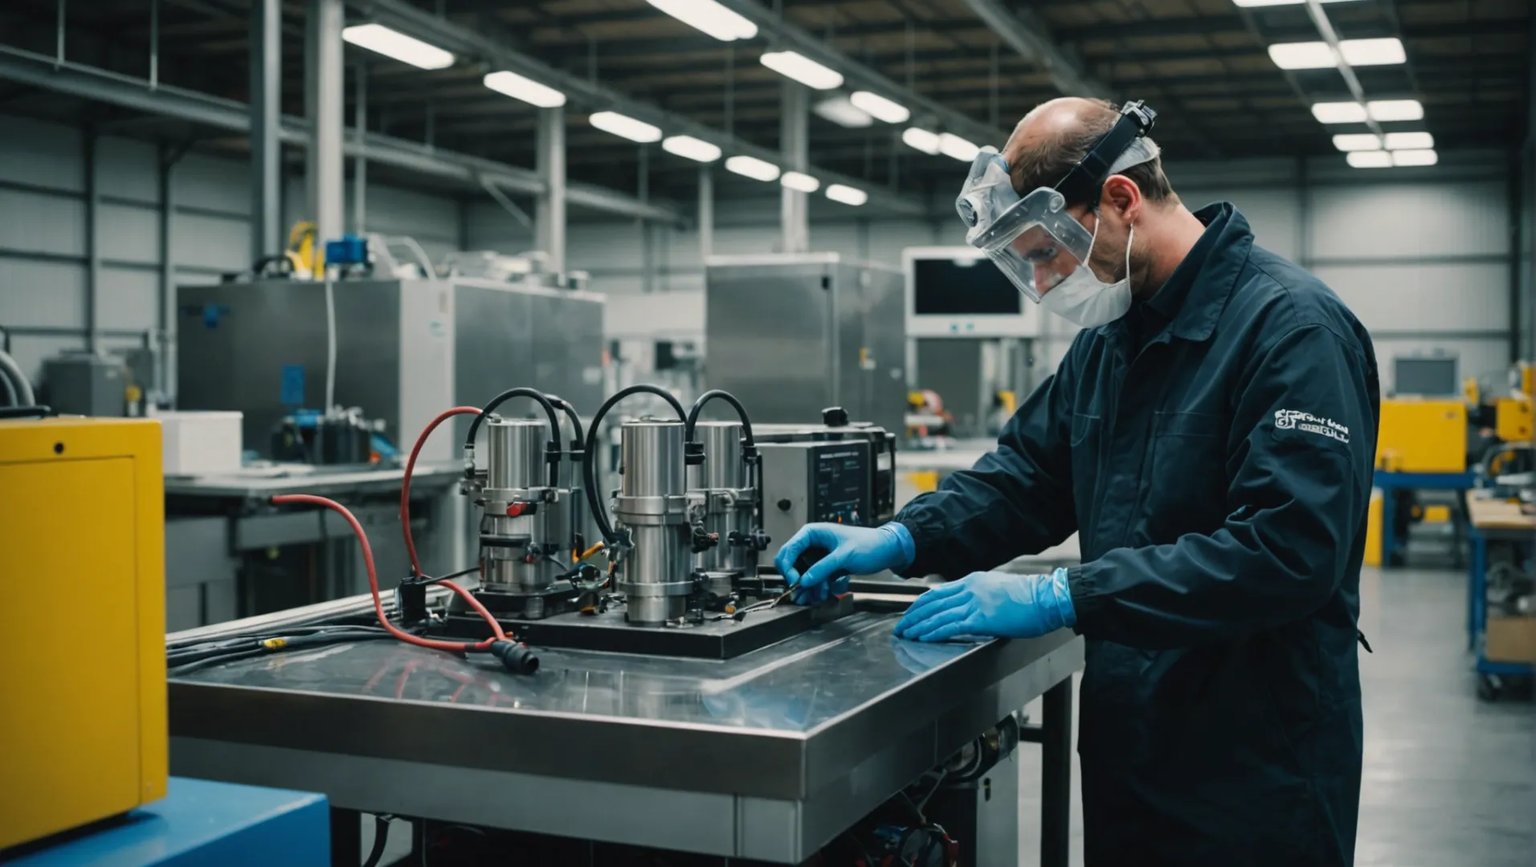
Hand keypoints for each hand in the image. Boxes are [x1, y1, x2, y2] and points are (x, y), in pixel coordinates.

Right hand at [775, 522, 913, 604]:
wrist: (887, 550)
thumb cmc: (869, 543)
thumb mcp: (844, 556)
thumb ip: (823, 568)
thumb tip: (804, 580)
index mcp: (813, 533)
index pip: (789, 550)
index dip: (788, 567)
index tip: (795, 582)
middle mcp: (813, 544)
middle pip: (793, 565)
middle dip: (798, 581)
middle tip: (802, 595)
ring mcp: (819, 557)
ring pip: (804, 575)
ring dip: (809, 588)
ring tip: (819, 596)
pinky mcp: (827, 567)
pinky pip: (815, 580)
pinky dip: (818, 588)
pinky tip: (825, 593)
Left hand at [894, 567, 1074, 641]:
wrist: (1047, 598)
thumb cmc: (1028, 597)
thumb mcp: (996, 589)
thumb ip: (978, 595)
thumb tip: (965, 607)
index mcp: (972, 581)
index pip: (937, 593)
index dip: (920, 605)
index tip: (910, 615)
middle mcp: (969, 589)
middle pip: (932, 603)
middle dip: (912, 616)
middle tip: (900, 626)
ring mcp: (975, 603)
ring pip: (937, 615)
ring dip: (918, 626)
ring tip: (906, 634)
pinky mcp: (981, 618)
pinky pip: (951, 626)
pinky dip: (934, 632)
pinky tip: (924, 638)